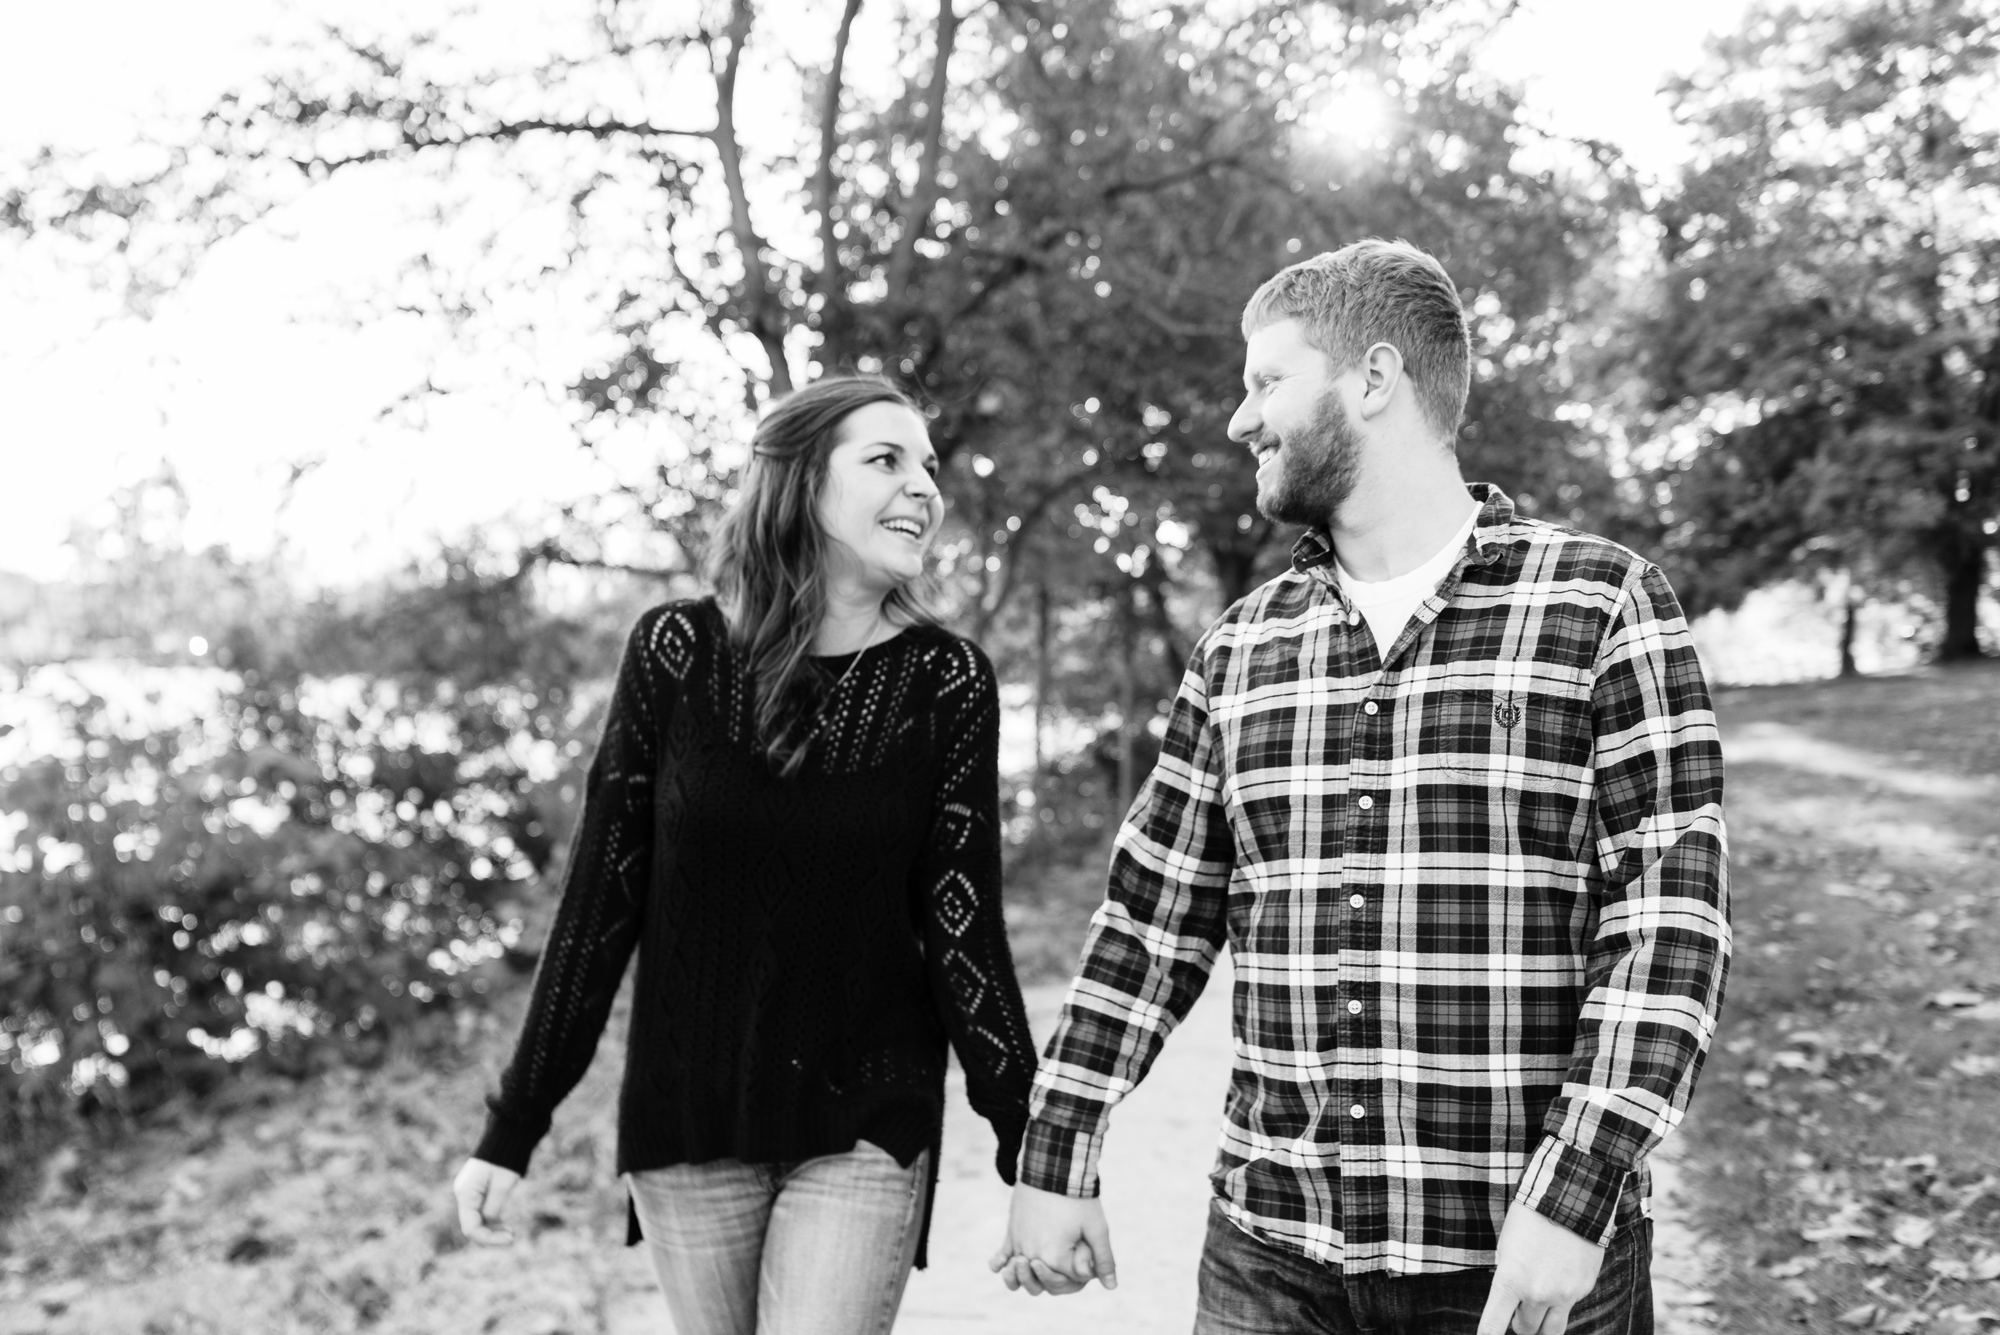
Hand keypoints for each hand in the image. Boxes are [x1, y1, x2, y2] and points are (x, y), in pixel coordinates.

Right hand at [453, 1157, 519, 1245]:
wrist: (506, 1138)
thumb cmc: (505, 1160)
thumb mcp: (503, 1185)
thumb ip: (493, 1208)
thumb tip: (489, 1224)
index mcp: (466, 1194)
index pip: (471, 1228)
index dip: (489, 1238)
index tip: (510, 1238)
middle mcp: (463, 1195)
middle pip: (472, 1226)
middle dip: (491, 1235)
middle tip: (512, 1237)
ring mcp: (468, 1194)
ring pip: (477, 1221)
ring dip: (492, 1229)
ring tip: (510, 1233)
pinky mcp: (476, 1192)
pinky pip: (480, 1213)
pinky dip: (491, 1221)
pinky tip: (504, 1226)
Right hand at [987, 1182, 1117, 1295]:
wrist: (1052, 1167)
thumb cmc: (1077, 1198)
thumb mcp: (1096, 1228)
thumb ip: (1103, 1259)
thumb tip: (1111, 1286)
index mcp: (1054, 1258)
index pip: (1067, 1281)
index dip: (1080, 1272)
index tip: (1087, 1252)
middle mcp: (1032, 1255)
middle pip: (1041, 1281)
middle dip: (1055, 1277)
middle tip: (1067, 1260)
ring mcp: (1019, 1244)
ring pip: (1020, 1273)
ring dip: (1026, 1277)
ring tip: (1034, 1268)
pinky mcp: (1012, 1232)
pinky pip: (1003, 1254)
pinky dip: (1001, 1263)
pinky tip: (999, 1267)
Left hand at [1476, 1205, 1606, 1334]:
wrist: (1571, 1200)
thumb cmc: (1530, 1219)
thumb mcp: (1506, 1247)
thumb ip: (1508, 1278)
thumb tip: (1511, 1301)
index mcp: (1510, 1281)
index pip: (1492, 1327)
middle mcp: (1537, 1294)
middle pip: (1525, 1330)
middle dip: (1518, 1322)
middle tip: (1517, 1308)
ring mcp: (1564, 1295)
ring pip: (1550, 1331)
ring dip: (1540, 1324)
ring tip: (1535, 1308)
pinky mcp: (1583, 1290)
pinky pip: (1568, 1307)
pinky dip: (1561, 1301)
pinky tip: (1559, 1277)